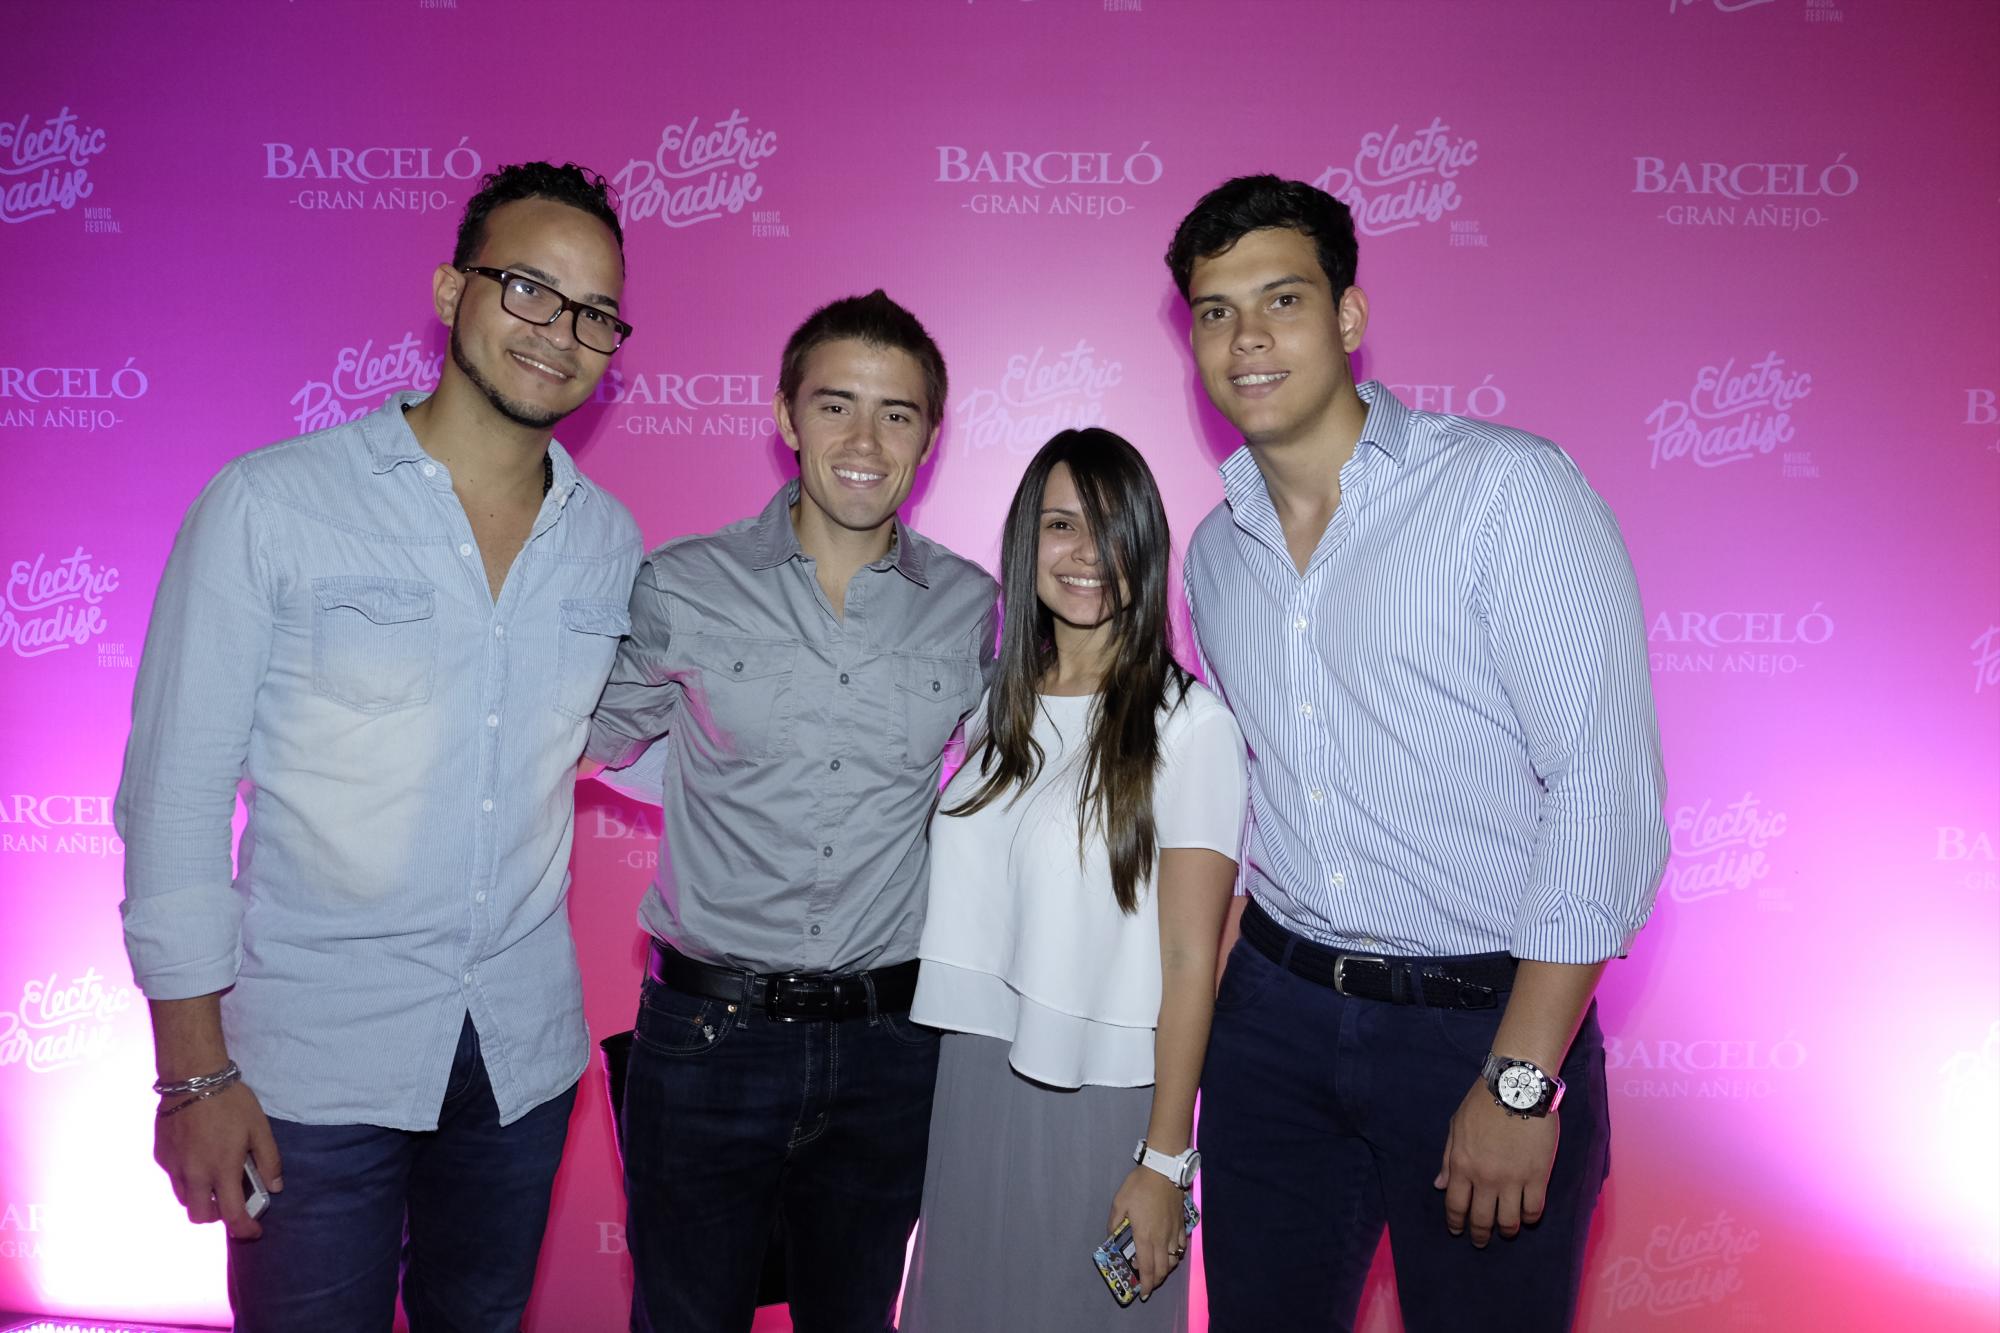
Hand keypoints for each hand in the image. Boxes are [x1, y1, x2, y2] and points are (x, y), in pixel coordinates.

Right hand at [154, 1080, 282, 1239]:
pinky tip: (199, 1157)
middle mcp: (193, 1174)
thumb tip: (276, 1187)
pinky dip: (188, 1178)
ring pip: (184, 1199)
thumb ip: (269, 1160)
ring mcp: (173, 1166)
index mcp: (221, 1170)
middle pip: (199, 1216)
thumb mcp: (259, 1128)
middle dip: (217, 1216)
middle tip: (230, 1202)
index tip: (253, 1231)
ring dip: (200, 1198)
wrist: (192, 1078)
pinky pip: (174, 1177)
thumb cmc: (231, 1102)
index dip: (244, 1229)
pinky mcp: (161, 1155)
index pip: (230, 1216)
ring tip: (215, 1178)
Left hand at [1108, 1166, 1188, 1299]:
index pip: (1147, 1268)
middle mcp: (1161, 1239)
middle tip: (1149, 1285)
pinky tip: (1171, 1252)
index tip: (1144, 1294)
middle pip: (1163, 1269)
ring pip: (1174, 1260)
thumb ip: (1114, 1222)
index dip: (1146, 1284)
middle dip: (1156, 1282)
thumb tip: (1112, 1235)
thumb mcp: (1119, 1202)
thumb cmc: (1139, 1186)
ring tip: (1159, 1271)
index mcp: (1144, 1237)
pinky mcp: (1181, 1224)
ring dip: (1166, 1270)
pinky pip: (1181, 1246)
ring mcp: (1174, 1232)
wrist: (1163, 1171)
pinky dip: (1177, 1255)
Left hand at [1433, 1078, 1557, 1246]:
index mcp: (1462, 1165)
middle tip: (1481, 1240)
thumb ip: (1448, 1159)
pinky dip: (1529, 1218)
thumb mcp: (1456, 1127)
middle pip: (1481, 1220)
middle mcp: (1485, 1178)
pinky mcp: (1538, 1176)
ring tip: (1506, 1230)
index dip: (1456, 1223)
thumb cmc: (1482, 1104)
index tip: (1458, 1231)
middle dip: (1479, 1235)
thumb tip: (1439, 1186)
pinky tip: (1527, 1216)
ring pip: (1509, 1221)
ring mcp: (1513, 1179)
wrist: (1516, 1087)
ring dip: (1506, 1230)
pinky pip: (1534, 1209)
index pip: (1455, 1206)